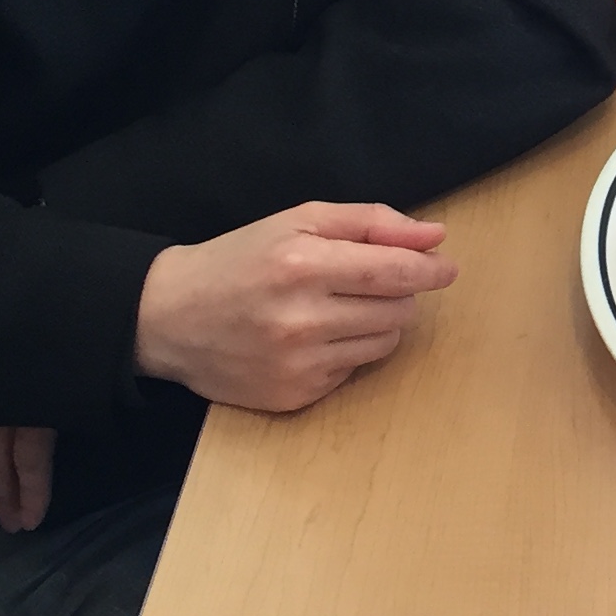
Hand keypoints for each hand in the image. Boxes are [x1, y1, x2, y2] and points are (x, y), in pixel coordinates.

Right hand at [132, 200, 455, 413]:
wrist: (169, 317)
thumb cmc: (239, 260)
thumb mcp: (297, 220)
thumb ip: (369, 222)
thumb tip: (435, 236)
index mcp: (302, 264)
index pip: (394, 271)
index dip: (430, 270)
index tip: (447, 267)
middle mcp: (301, 318)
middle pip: (397, 310)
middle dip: (399, 292)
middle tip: (371, 280)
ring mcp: (297, 364)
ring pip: (384, 344)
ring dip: (378, 323)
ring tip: (339, 307)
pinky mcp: (293, 396)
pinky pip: (353, 371)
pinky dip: (347, 351)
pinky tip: (313, 337)